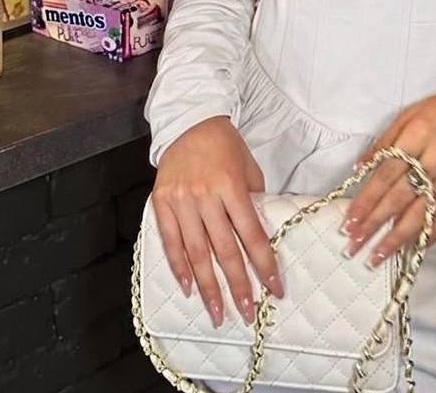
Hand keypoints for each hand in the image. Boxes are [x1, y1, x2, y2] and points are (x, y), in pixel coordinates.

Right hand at [151, 115, 283, 329]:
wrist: (190, 122)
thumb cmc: (226, 146)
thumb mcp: (248, 168)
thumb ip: (253, 200)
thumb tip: (260, 236)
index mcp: (231, 186)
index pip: (252, 234)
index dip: (264, 264)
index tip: (274, 288)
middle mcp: (205, 195)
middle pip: (224, 250)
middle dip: (237, 285)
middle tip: (246, 313)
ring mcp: (181, 201)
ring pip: (196, 252)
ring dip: (208, 286)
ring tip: (217, 312)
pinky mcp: (161, 202)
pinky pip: (170, 241)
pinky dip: (179, 267)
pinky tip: (188, 288)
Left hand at [341, 84, 435, 267]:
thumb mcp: (411, 114)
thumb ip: (386, 141)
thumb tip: (359, 168)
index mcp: (419, 134)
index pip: (387, 173)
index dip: (367, 199)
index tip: (349, 220)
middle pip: (401, 196)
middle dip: (375, 223)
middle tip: (355, 244)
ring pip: (424, 211)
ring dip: (398, 237)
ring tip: (378, 256)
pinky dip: (431, 234)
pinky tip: (414, 248)